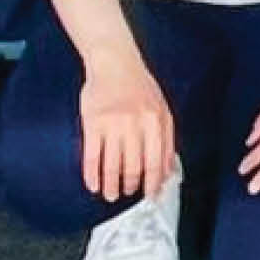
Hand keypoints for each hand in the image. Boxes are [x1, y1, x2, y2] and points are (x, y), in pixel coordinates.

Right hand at [78, 56, 177, 202]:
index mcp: (156, 122)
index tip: (152, 197)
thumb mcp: (162, 109)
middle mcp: (136, 125)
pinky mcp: (92, 123)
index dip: (154, 183)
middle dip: (132, 186)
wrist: (115, 63)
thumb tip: (167, 170)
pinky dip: (92, 175)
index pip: (157, 162)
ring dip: (112, 185)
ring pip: (112, 165)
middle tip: (129, 193)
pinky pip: (91, 156)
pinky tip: (93, 185)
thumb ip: (166, 139)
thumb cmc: (140, 87)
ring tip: (111, 195)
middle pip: (134, 167)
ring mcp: (113, 124)